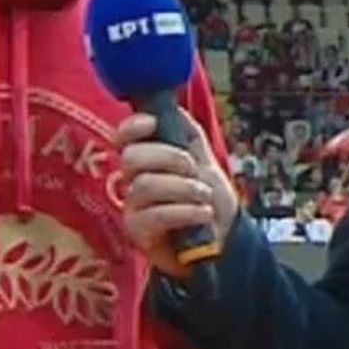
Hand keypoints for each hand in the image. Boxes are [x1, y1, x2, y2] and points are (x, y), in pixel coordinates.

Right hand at [116, 108, 240, 278]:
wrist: (225, 240)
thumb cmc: (210, 199)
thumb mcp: (205, 160)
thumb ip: (188, 134)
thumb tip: (173, 108)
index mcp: (147, 159)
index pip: (123, 137)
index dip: (132, 127)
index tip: (153, 124)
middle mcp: (133, 181)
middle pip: (131, 158)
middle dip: (168, 157)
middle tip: (193, 169)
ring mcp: (133, 207)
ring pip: (145, 185)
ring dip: (182, 188)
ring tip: (204, 196)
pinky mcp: (138, 233)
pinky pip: (154, 215)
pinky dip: (184, 211)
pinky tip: (203, 213)